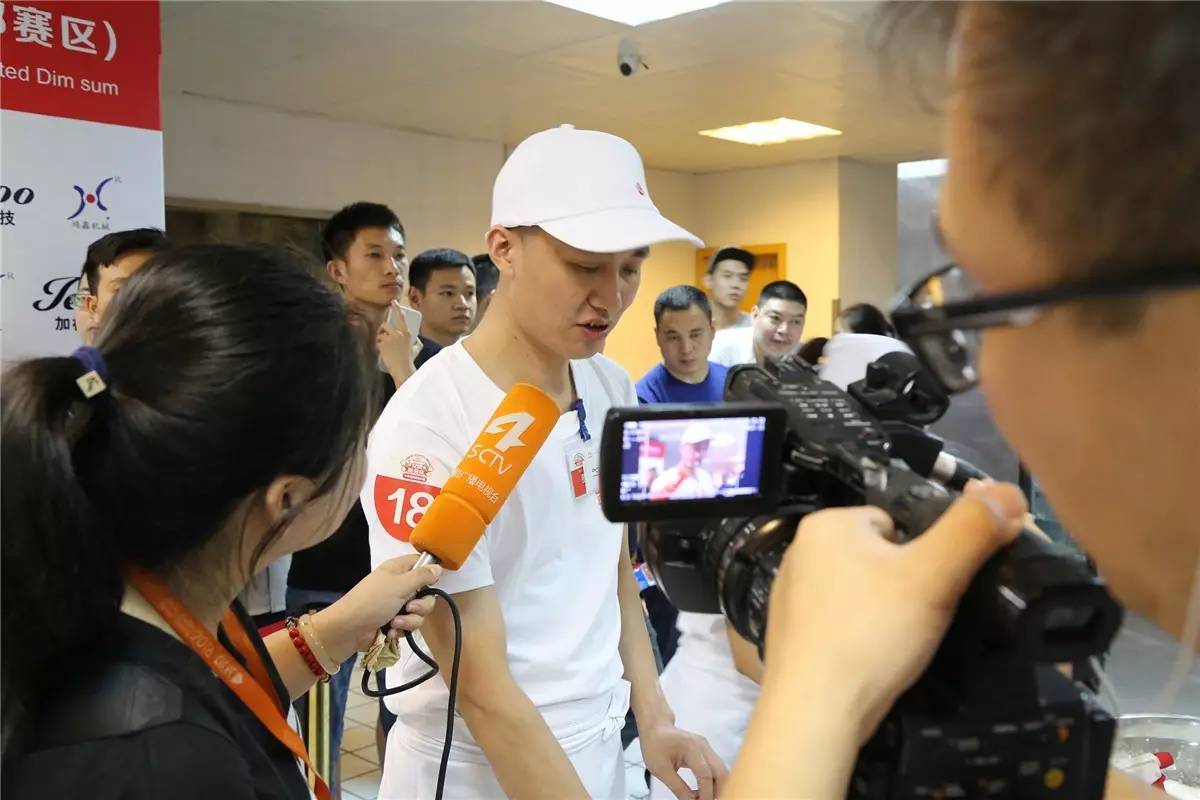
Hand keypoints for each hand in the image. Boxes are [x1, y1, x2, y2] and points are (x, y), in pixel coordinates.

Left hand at [315, 556, 442, 656]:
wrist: (348, 629)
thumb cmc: (372, 601)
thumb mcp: (399, 585)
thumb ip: (421, 576)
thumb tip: (439, 567)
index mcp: (398, 570)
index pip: (421, 563)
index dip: (430, 572)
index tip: (432, 583)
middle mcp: (399, 586)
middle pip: (425, 593)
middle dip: (421, 605)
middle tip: (410, 608)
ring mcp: (396, 605)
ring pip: (418, 613)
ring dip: (410, 620)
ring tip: (395, 623)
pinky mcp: (393, 622)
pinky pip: (408, 625)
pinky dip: (401, 629)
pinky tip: (391, 632)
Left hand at [376, 307, 416, 383]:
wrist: (403, 369)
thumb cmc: (409, 360)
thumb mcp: (414, 347)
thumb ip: (412, 340)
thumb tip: (414, 337)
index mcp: (406, 333)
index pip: (401, 317)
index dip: (397, 308)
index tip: (393, 302)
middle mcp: (398, 333)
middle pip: (385, 325)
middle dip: (382, 331)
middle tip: (383, 337)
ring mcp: (389, 338)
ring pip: (380, 335)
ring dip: (380, 340)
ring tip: (386, 349)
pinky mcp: (382, 344)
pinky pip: (377, 342)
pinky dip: (378, 347)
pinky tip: (384, 353)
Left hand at [640, 719, 727, 799]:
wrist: (655, 727)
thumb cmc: (654, 745)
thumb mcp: (661, 769)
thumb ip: (678, 787)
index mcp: (691, 748)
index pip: (706, 775)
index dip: (706, 794)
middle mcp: (703, 746)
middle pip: (721, 772)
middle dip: (718, 791)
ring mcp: (706, 747)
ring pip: (721, 771)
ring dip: (717, 787)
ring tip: (704, 799)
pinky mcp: (706, 751)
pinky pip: (715, 768)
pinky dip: (713, 781)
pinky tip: (703, 792)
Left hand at [762, 483, 1026, 743]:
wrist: (815, 711)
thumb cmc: (872, 633)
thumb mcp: (933, 575)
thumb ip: (972, 530)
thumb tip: (1010, 490)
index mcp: (826, 523)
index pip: (896, 522)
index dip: (925, 555)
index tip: (934, 589)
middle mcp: (799, 549)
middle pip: (879, 556)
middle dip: (904, 584)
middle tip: (918, 621)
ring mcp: (790, 593)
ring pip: (860, 590)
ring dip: (883, 612)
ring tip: (896, 644)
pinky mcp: (789, 633)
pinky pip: (839, 621)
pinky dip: (859, 636)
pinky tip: (870, 659)